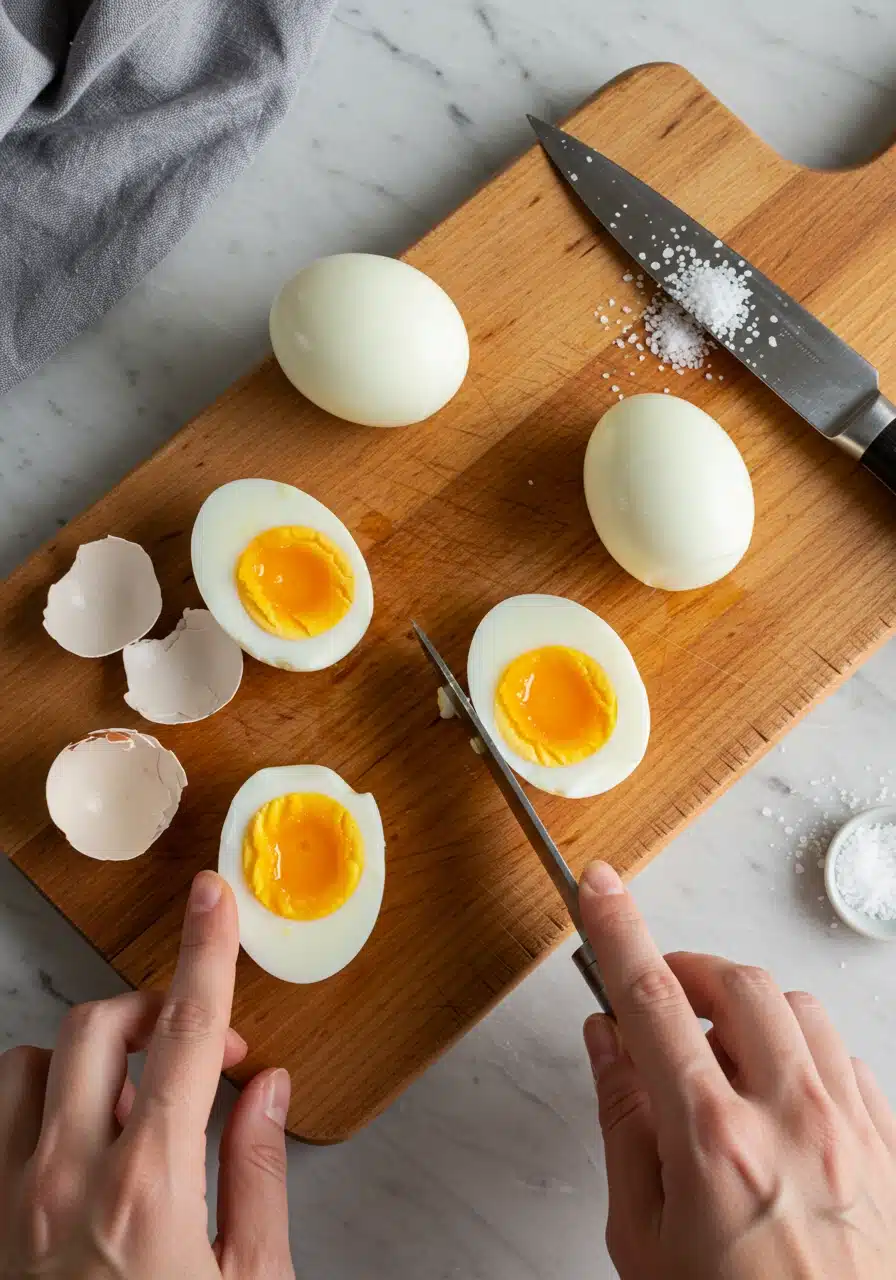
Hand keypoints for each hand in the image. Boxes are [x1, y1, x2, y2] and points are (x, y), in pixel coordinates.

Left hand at [0, 871, 294, 1278]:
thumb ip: (257, 1169)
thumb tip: (265, 1085)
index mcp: (150, 1189)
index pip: (187, 1036)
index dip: (205, 953)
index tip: (212, 897)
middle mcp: (66, 1180)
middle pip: (99, 1027)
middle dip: (153, 1011)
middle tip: (199, 1054)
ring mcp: (10, 1203)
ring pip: (29, 1064)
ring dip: (86, 1057)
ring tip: (132, 1099)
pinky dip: (35, 1102)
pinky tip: (77, 1140)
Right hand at [579, 861, 895, 1279]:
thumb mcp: (645, 1241)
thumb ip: (624, 1124)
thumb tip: (607, 1041)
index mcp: (715, 1145)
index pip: (652, 1001)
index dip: (618, 932)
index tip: (599, 888)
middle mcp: (794, 1121)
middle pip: (738, 984)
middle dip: (690, 971)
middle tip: (662, 999)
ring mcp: (854, 1131)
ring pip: (798, 1009)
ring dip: (748, 1012)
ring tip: (720, 1058)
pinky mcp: (893, 1145)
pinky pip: (846, 1056)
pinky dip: (803, 1051)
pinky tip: (779, 1094)